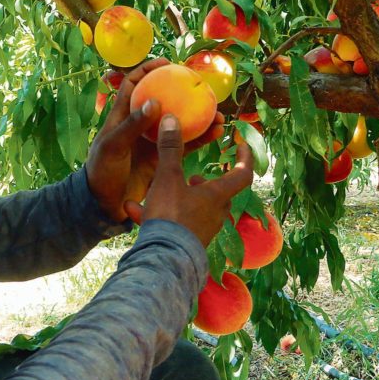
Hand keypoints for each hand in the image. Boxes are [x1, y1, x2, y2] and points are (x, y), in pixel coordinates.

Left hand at [85, 59, 224, 221]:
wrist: (105, 205)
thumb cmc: (101, 172)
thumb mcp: (113, 146)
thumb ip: (132, 125)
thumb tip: (154, 101)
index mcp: (122, 116)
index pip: (133, 84)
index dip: (147, 70)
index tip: (166, 63)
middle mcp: (139, 125)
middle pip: (163, 101)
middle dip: (182, 93)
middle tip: (201, 88)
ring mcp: (153, 141)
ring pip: (179, 124)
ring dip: (199, 118)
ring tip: (218, 114)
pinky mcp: (163, 158)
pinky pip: (185, 145)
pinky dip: (200, 139)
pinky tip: (216, 133)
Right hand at [126, 115, 253, 246]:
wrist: (163, 260)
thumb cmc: (171, 216)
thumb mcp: (168, 178)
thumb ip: (170, 149)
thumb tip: (172, 119)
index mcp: (217, 195)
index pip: (242, 173)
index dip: (244, 156)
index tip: (240, 143)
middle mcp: (215, 214)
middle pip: (219, 193)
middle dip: (204, 182)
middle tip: (193, 175)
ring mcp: (203, 230)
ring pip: (196, 208)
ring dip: (182, 197)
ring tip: (162, 190)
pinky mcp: (187, 242)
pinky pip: (177, 223)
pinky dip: (160, 214)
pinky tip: (134, 209)